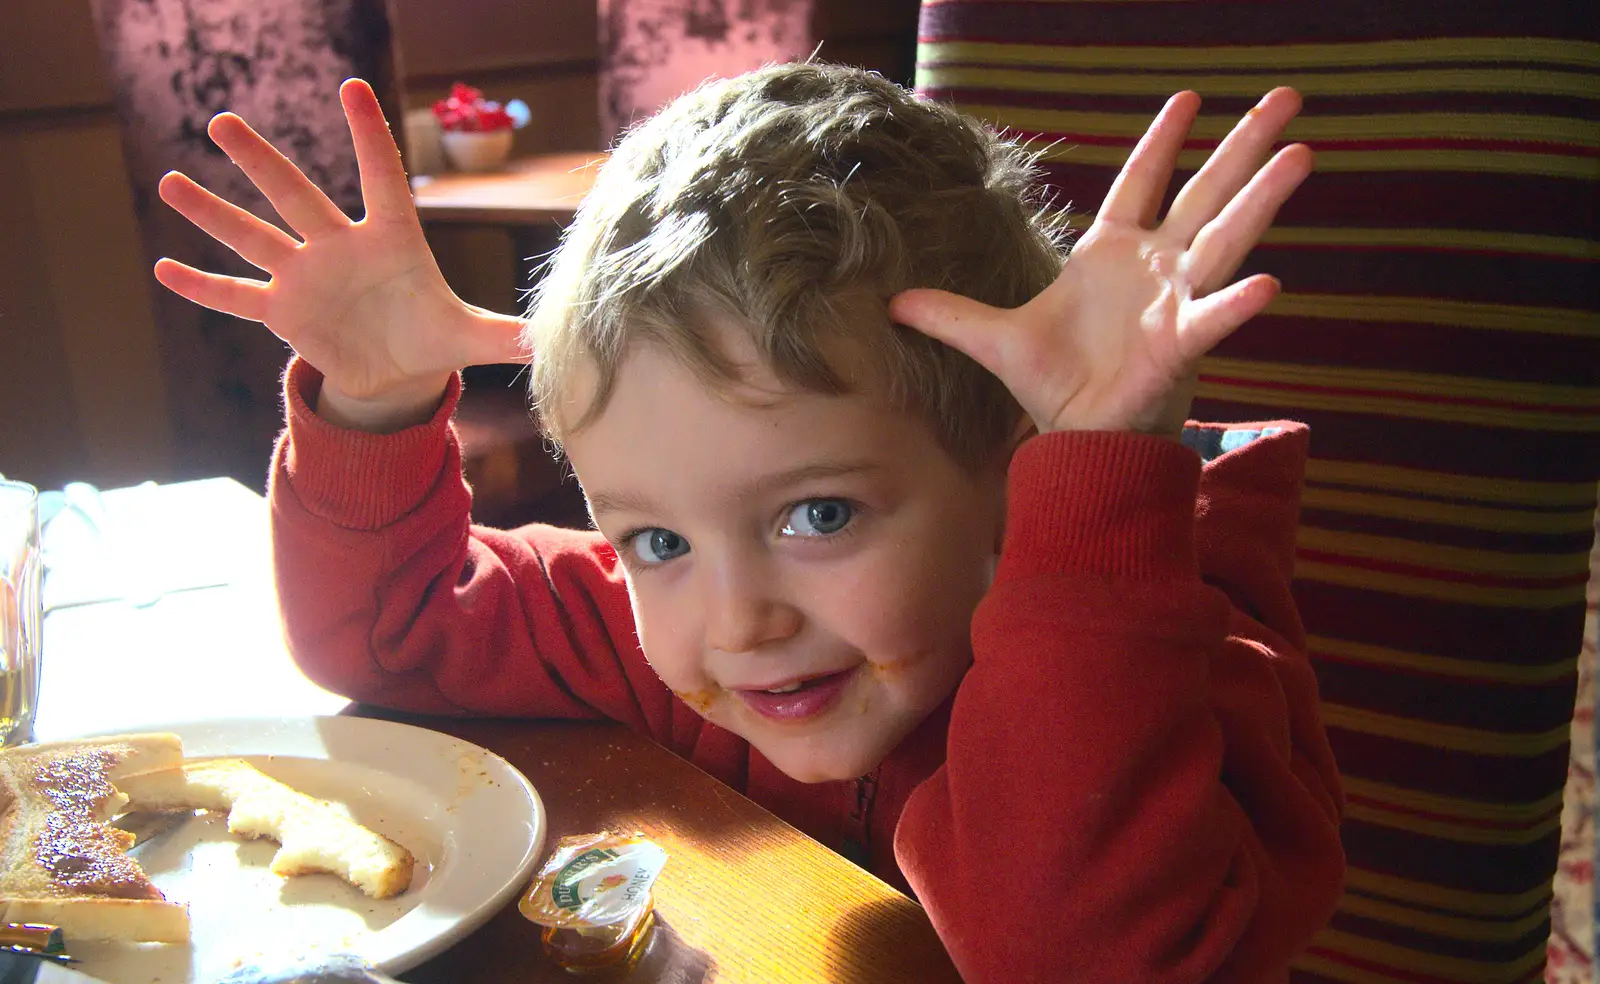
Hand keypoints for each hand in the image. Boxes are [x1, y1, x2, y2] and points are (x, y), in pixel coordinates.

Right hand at [153, 79, 528, 431]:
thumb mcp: (471, 338)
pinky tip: (165, 267)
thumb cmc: (432, 336)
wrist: (396, 371)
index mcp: (391, 240)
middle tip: (224, 123)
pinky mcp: (283, 312)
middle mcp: (340, 247)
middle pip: (297, 196)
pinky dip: (203, 286)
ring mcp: (306, 275)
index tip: (352, 89)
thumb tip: (552, 342)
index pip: (380, 178)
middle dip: (262, 163)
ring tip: (171, 181)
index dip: (369, 137)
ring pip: (255, 237)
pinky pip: (237, 296)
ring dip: (214, 213)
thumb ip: (506, 335)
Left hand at [891, 88, 1311, 438]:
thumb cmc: (1053, 385)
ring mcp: (1175, 301)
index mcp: (1112, 254)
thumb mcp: (992, 340)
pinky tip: (1269, 283)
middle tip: (1285, 98)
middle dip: (1243, 146)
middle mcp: (1155, 267)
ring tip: (1301, 153)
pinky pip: (1213, 319)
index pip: (1141, 182)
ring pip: (1225, 238)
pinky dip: (1236, 304)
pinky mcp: (1180, 346)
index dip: (1164, 141)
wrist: (1076, 439)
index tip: (1189, 98)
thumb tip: (890, 302)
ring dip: (1261, 198)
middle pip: (1205, 193)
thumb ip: (948, 313)